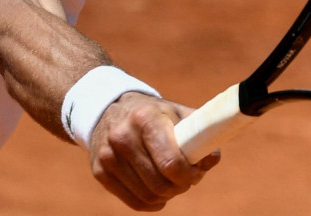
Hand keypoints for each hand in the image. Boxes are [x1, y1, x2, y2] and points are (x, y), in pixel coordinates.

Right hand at [89, 92, 220, 210]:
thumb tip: (211, 158)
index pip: (171, 163)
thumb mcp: (175, 113)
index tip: (194, 171)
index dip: (189, 174)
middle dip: (179, 186)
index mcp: (144, 118)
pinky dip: (151, 202)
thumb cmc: (151, 114)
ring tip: (168, 179)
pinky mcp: (99, 171)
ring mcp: (107, 154)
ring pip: (149, 196)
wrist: (108, 108)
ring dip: (165, 194)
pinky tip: (154, 187)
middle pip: (160, 184)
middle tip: (183, 177)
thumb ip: (199, 133)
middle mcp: (122, 135)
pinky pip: (135, 203)